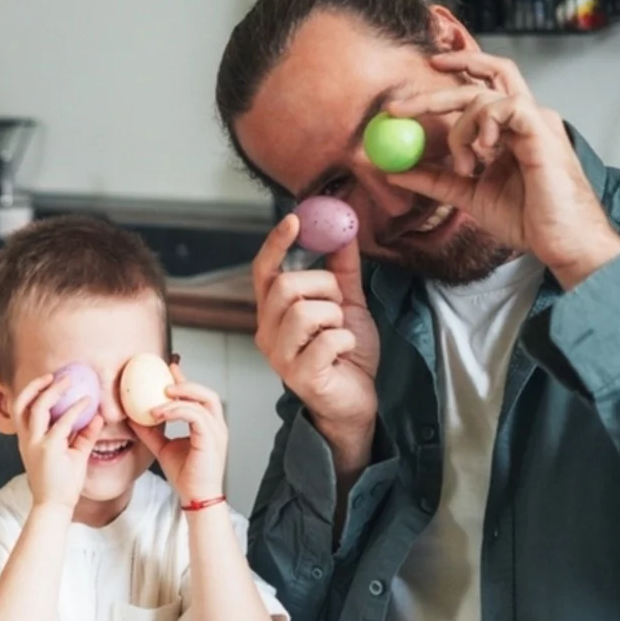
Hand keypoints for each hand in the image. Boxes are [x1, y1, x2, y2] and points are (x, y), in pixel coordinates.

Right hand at [12, 373, 96, 510]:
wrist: (53, 506)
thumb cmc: (60, 484)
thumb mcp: (72, 455)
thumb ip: (83, 435)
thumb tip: (97, 417)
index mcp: (27, 440)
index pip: (21, 410)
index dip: (30, 392)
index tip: (47, 381)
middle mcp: (27, 439)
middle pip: (21, 403)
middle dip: (35, 386)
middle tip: (53, 375)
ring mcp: (36, 444)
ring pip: (37, 408)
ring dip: (52, 391)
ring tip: (68, 382)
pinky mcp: (50, 450)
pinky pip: (63, 423)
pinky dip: (75, 409)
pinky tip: (88, 403)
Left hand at [133, 363, 227, 502]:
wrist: (195, 498)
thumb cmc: (185, 476)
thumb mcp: (163, 448)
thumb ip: (151, 432)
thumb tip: (132, 418)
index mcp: (208, 427)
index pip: (199, 397)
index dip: (184, 381)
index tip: (168, 369)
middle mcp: (216, 426)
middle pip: (208, 394)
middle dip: (186, 383)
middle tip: (165, 378)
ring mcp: (217, 432)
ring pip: (204, 401)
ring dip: (181, 395)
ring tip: (160, 395)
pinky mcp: (211, 439)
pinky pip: (195, 415)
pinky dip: (177, 410)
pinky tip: (159, 413)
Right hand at [252, 218, 380, 448]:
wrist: (355, 401)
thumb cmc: (345, 356)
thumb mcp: (347, 305)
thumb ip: (342, 271)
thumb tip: (344, 230)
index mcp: (273, 313)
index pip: (263, 271)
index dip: (276, 243)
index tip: (295, 219)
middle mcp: (267, 333)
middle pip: (285, 286)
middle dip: (324, 288)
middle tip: (337, 305)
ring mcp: (279, 357)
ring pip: (305, 312)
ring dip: (336, 318)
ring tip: (340, 334)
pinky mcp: (298, 377)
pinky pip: (328, 340)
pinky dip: (346, 340)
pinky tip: (344, 354)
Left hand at [386, 51, 619, 288]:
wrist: (559, 241)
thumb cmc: (527, 219)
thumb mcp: (467, 195)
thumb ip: (434, 180)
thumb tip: (394, 171)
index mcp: (510, 130)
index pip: (482, 88)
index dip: (457, 71)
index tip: (423, 74)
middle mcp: (523, 119)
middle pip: (478, 83)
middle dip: (433, 92)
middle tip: (397, 108)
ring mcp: (534, 121)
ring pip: (484, 97)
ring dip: (460, 130)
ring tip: (464, 166)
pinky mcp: (541, 129)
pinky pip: (507, 106)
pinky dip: (485, 123)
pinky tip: (483, 151)